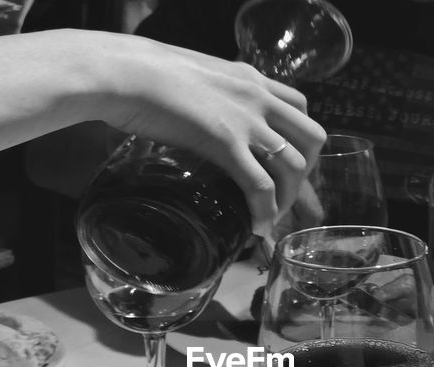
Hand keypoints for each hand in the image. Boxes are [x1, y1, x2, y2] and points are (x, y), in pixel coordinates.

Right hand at [97, 34, 326, 237]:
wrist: (122, 72)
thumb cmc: (143, 72)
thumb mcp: (195, 79)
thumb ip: (212, 98)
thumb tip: (201, 117)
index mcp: (251, 79)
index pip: (299, 107)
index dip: (301, 139)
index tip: (287, 163)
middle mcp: (258, 97)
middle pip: (311, 137)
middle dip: (306, 171)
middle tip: (285, 193)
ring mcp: (245, 120)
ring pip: (294, 165)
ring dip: (289, 198)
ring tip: (270, 216)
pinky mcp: (225, 143)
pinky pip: (261, 185)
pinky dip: (265, 211)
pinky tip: (258, 227)